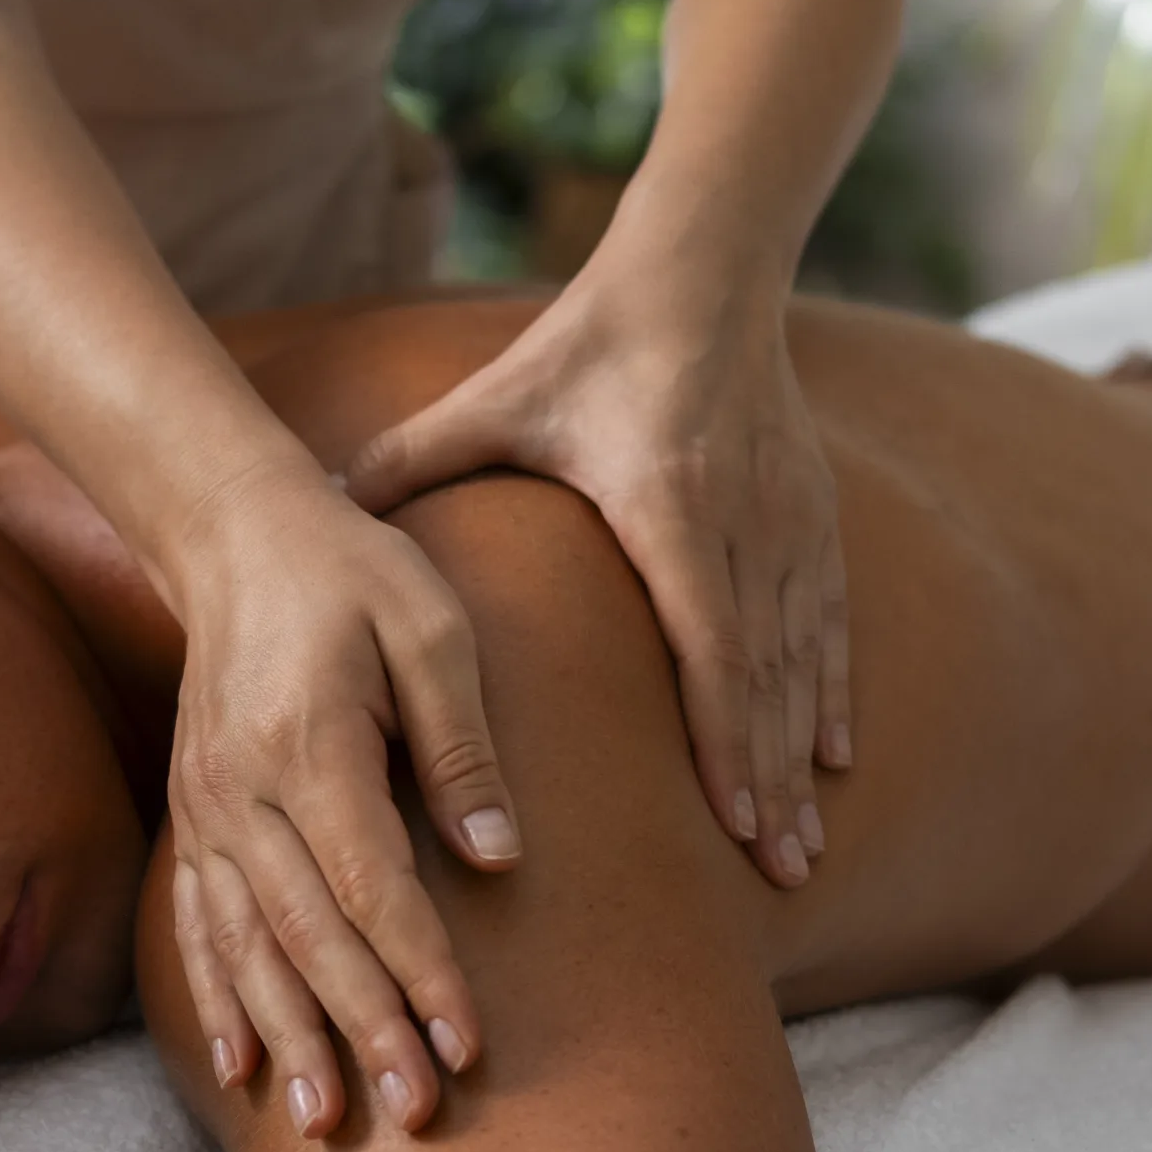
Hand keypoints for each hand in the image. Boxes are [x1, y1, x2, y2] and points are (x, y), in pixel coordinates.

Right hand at [166, 456, 522, 1139]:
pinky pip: (200, 930)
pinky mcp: (193, 821)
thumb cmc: (357, 576)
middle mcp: (242, 793)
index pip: (372, 885)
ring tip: (331, 1121)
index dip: (421, 969)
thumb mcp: (433, 628)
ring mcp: (206, 813)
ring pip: (247, 949)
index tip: (467, 1041)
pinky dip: (221, 1005)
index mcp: (310, 745)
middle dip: (365, 1029)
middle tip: (417, 1109)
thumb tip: (499, 852)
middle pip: (308, 936)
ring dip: (291, 1039)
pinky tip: (245, 1071)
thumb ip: (461, 742)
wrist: (238, 538)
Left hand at [345, 267, 849, 885]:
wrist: (700, 277)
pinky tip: (831, 757)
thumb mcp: (496, 401)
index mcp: (668, 507)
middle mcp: (742, 525)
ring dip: (799, 757)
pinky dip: (829, 693)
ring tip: (800, 845)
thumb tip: (320, 504)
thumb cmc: (586, 347)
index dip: (724, 738)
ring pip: (801, 662)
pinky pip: (829, 622)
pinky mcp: (812, 514)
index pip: (708, 644)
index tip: (731, 822)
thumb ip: (412, 456)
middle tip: (778, 875)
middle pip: (763, 678)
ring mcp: (786, 523)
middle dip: (769, 784)